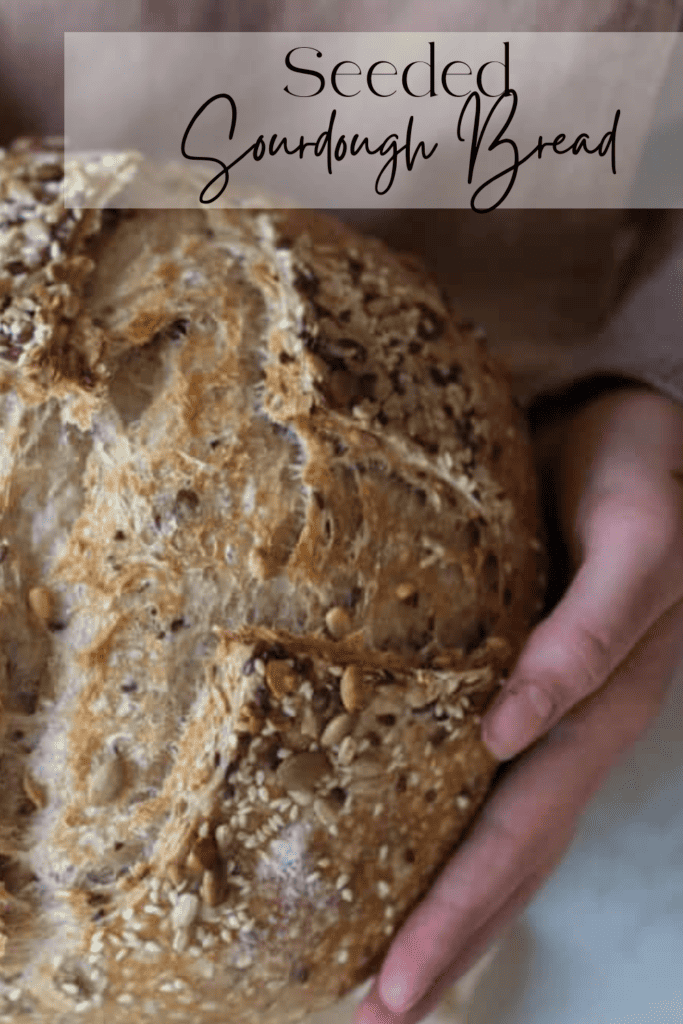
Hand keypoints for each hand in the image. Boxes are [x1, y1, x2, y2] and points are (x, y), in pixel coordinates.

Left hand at [354, 386, 682, 1023]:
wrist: (625, 429)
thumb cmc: (634, 477)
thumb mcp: (630, 548)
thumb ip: (585, 636)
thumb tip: (505, 730)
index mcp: (597, 708)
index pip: (519, 833)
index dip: (460, 908)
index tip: (393, 981)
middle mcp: (571, 725)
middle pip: (506, 853)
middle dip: (444, 936)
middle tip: (376, 1014)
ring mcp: (552, 709)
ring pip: (501, 828)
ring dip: (447, 906)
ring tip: (386, 979)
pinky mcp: (523, 672)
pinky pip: (489, 771)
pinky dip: (447, 830)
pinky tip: (408, 860)